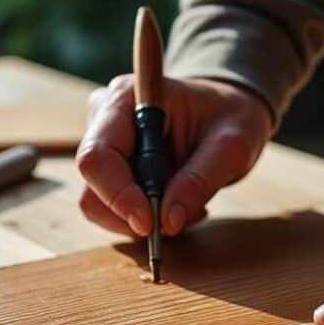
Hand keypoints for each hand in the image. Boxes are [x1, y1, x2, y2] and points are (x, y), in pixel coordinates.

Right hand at [77, 75, 271, 236]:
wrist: (226, 112)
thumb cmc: (230, 116)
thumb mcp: (232, 145)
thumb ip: (200, 180)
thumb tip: (168, 223)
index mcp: (125, 99)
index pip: (98, 156)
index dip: (118, 196)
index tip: (150, 225)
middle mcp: (103, 120)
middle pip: (91, 188)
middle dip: (133, 215)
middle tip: (181, 217)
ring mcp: (102, 147)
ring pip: (97, 206)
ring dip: (141, 222)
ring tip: (185, 207)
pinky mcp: (109, 172)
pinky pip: (111, 211)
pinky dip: (144, 220)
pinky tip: (175, 204)